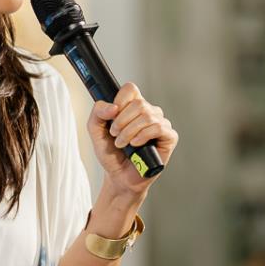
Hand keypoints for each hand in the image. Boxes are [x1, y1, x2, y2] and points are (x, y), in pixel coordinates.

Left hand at [88, 82, 176, 197]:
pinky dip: (143, 135)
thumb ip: (97, 114)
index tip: (111, 115)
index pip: (130, 89)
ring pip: (147, 115)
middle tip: (114, 135)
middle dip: (121, 121)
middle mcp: (148, 112)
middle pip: (138, 103)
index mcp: (132, 107)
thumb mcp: (95, 132)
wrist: (118, 176)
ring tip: (121, 144)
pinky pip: (158, 127)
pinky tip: (135, 144)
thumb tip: (112, 107)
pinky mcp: (169, 137)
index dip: (120, 100)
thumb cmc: (110, 154)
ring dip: (129, 131)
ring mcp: (160, 123)